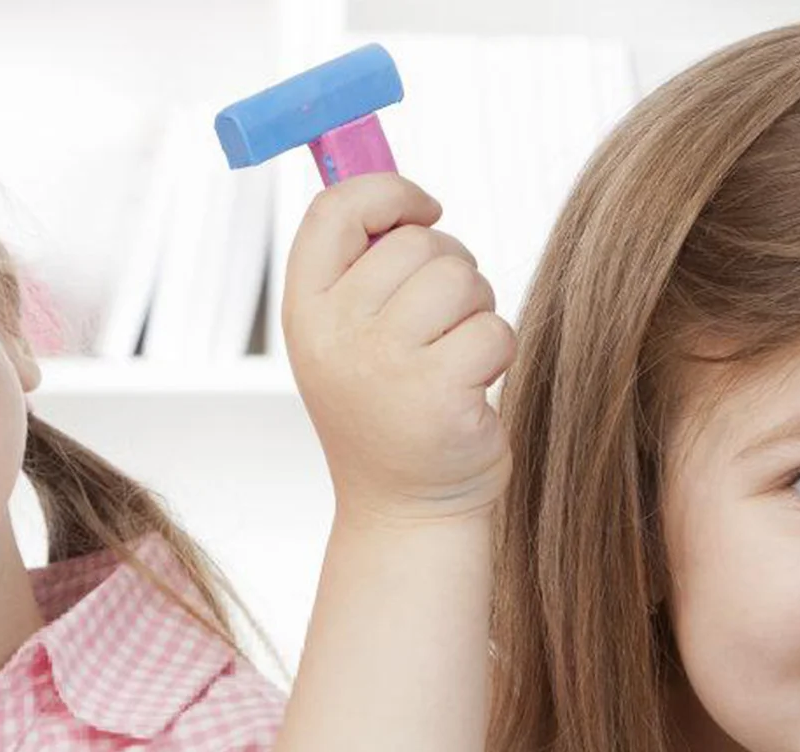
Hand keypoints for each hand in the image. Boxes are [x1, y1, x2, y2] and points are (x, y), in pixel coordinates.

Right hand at [281, 174, 514, 524]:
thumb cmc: (388, 413)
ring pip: (461, 279)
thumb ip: (363, 269)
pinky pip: (492, 329)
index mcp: (304, 315)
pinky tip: (470, 393)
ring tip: (453, 360)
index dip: (389, 193)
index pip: (334, 211)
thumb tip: (407, 197)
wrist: (405, 511)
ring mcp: (382, 366)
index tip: (424, 212)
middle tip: (437, 331)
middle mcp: (334, 337)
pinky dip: (495, 355)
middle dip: (448, 273)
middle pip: (416, 243)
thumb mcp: (350, 340)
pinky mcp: (437, 394)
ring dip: (476, 311)